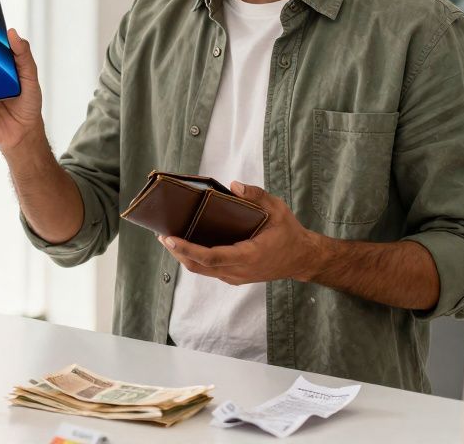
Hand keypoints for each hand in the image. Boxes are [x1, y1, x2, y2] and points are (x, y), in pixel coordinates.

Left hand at [157, 182, 322, 284]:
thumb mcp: (278, 209)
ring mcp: (236, 277)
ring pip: (202, 271)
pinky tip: (187, 243)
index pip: (211, 256)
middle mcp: (239, 271)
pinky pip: (210, 270)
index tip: (169, 238)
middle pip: (199, 267)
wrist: (302, 258)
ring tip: (168, 238)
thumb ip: (256, 196)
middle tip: (161, 235)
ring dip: (183, 256)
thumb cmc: (289, 232)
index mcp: (249, 255)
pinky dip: (195, 258)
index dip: (187, 249)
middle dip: (177, 252)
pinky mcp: (235, 277)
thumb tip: (233, 186)